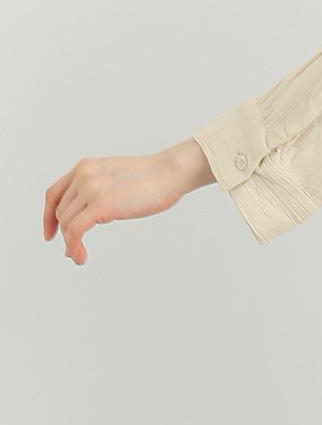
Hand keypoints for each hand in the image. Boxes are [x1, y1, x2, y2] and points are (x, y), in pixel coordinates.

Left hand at [43, 144, 206, 264]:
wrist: (171, 173)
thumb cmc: (155, 178)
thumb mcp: (117, 178)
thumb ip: (100, 189)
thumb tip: (91, 215)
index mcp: (86, 167)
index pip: (54, 193)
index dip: (48, 216)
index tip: (51, 233)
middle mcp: (83, 175)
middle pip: (61, 212)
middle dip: (63, 233)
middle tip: (72, 250)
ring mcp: (90, 189)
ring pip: (67, 224)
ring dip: (70, 244)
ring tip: (78, 256)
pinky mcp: (100, 205)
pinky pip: (75, 231)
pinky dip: (74, 247)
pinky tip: (80, 257)